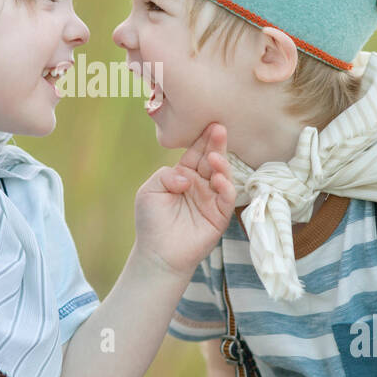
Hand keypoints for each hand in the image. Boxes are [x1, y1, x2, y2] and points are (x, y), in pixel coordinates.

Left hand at [133, 122, 235, 278]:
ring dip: (222, 164)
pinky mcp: (219, 217)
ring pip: (223, 176)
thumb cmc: (150, 222)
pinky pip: (227, 198)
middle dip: (216, 144)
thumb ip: (166, 176)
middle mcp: (200, 185)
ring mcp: (211, 200)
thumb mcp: (150, 190)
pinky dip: (226, 187)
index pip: (196, 153)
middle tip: (219, 128)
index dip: (202, 139)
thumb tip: (187, 177)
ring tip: (215, 157)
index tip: (209, 123)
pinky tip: (219, 179)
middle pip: (212, 160)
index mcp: (184, 175)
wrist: (157, 253)